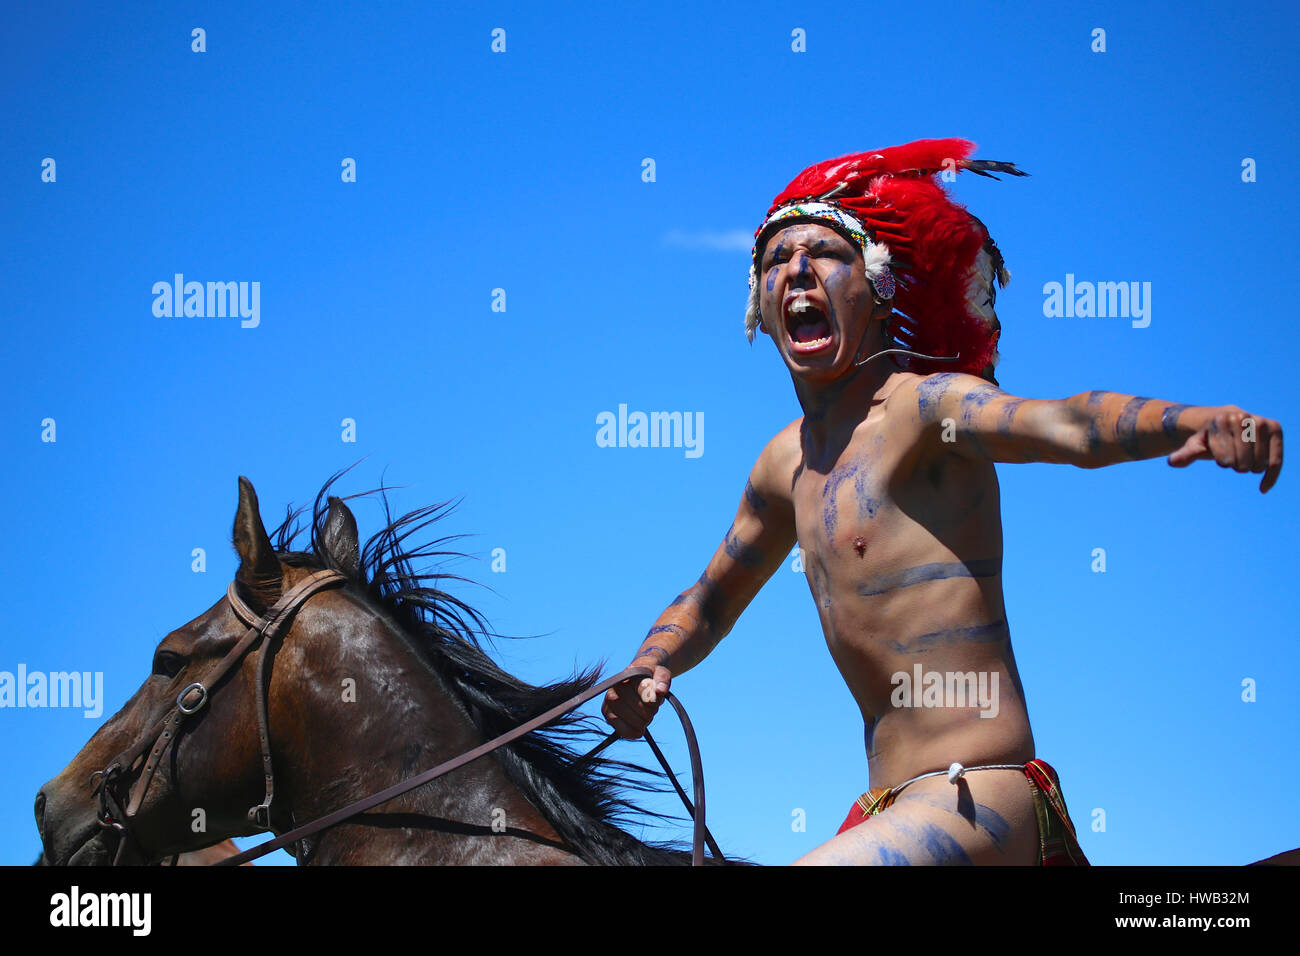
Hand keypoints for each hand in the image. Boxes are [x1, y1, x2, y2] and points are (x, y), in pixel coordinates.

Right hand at [601, 662, 671, 739]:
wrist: (637, 681)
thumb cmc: (650, 678)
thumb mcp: (661, 673)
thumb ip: (662, 680)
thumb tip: (660, 691)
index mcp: (628, 675)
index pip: (644, 690)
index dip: (653, 699)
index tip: (655, 699)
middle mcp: (615, 687)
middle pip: (639, 707)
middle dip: (650, 711)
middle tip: (651, 708)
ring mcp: (609, 702)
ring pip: (631, 720)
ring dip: (643, 722)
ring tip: (645, 716)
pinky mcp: (608, 715)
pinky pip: (620, 729)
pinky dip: (632, 733)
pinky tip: (639, 731)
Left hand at [1168, 407, 1282, 492]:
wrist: (1225, 421)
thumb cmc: (1208, 437)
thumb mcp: (1194, 445)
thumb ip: (1186, 454)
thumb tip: (1172, 462)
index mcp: (1223, 419)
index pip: (1226, 459)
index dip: (1222, 461)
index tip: (1219, 451)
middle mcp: (1244, 417)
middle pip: (1243, 463)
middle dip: (1236, 465)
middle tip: (1232, 454)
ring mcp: (1262, 422)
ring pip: (1258, 464)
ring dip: (1249, 468)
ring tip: (1243, 456)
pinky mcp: (1275, 429)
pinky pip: (1275, 460)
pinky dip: (1271, 477)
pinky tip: (1263, 489)